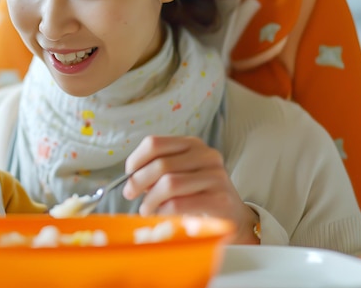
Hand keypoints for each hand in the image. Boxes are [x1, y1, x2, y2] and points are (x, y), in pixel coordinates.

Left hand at [122, 135, 258, 243]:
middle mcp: (206, 155)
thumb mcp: (178, 174)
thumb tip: (131, 178)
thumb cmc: (197, 194)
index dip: (135, 160)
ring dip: (150, 200)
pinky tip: (161, 215)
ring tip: (146, 209)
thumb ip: (157, 171)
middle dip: (138, 181)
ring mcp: (216, 177)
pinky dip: (163, 211)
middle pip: (160, 164)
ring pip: (169, 184)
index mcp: (192, 144)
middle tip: (130, 194)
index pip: (154, 143)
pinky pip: (179, 203)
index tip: (128, 174)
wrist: (232, 216)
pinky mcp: (220, 200)